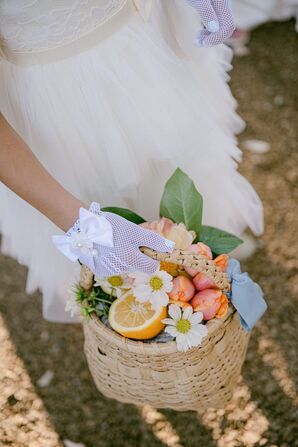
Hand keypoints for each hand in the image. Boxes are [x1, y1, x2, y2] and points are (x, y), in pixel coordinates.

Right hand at [52, 203, 173, 277]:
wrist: (81, 226)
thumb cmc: (110, 226)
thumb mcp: (133, 230)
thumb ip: (152, 240)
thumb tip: (170, 248)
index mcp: (130, 260)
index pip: (151, 268)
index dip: (152, 257)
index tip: (146, 247)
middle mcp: (120, 270)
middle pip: (137, 266)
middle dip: (136, 255)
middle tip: (126, 240)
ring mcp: (109, 272)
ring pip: (125, 266)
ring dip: (124, 256)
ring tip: (113, 242)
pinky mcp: (99, 271)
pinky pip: (113, 267)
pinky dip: (112, 259)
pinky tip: (105, 248)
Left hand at [186, 0, 234, 46]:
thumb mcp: (198, 0)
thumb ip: (206, 11)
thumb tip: (214, 28)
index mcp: (222, 4)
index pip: (228, 26)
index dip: (218, 37)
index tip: (204, 43)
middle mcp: (224, 6)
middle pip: (225, 29)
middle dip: (213, 39)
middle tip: (197, 42)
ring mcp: (220, 8)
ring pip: (220, 28)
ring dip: (209, 37)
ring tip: (196, 39)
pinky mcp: (215, 8)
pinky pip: (216, 24)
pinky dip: (208, 32)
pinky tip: (199, 33)